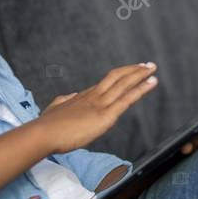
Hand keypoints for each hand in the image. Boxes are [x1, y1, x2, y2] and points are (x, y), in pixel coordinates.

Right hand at [40, 63, 158, 153]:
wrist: (44, 133)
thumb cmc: (47, 126)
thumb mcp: (55, 108)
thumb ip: (64, 101)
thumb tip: (72, 96)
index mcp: (83, 97)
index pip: (106, 84)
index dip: (120, 77)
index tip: (129, 72)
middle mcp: (94, 96)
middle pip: (117, 77)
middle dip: (133, 70)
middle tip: (147, 65)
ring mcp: (100, 104)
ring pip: (124, 84)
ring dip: (140, 75)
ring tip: (152, 68)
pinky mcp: (106, 115)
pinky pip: (127, 99)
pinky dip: (141, 89)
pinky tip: (151, 83)